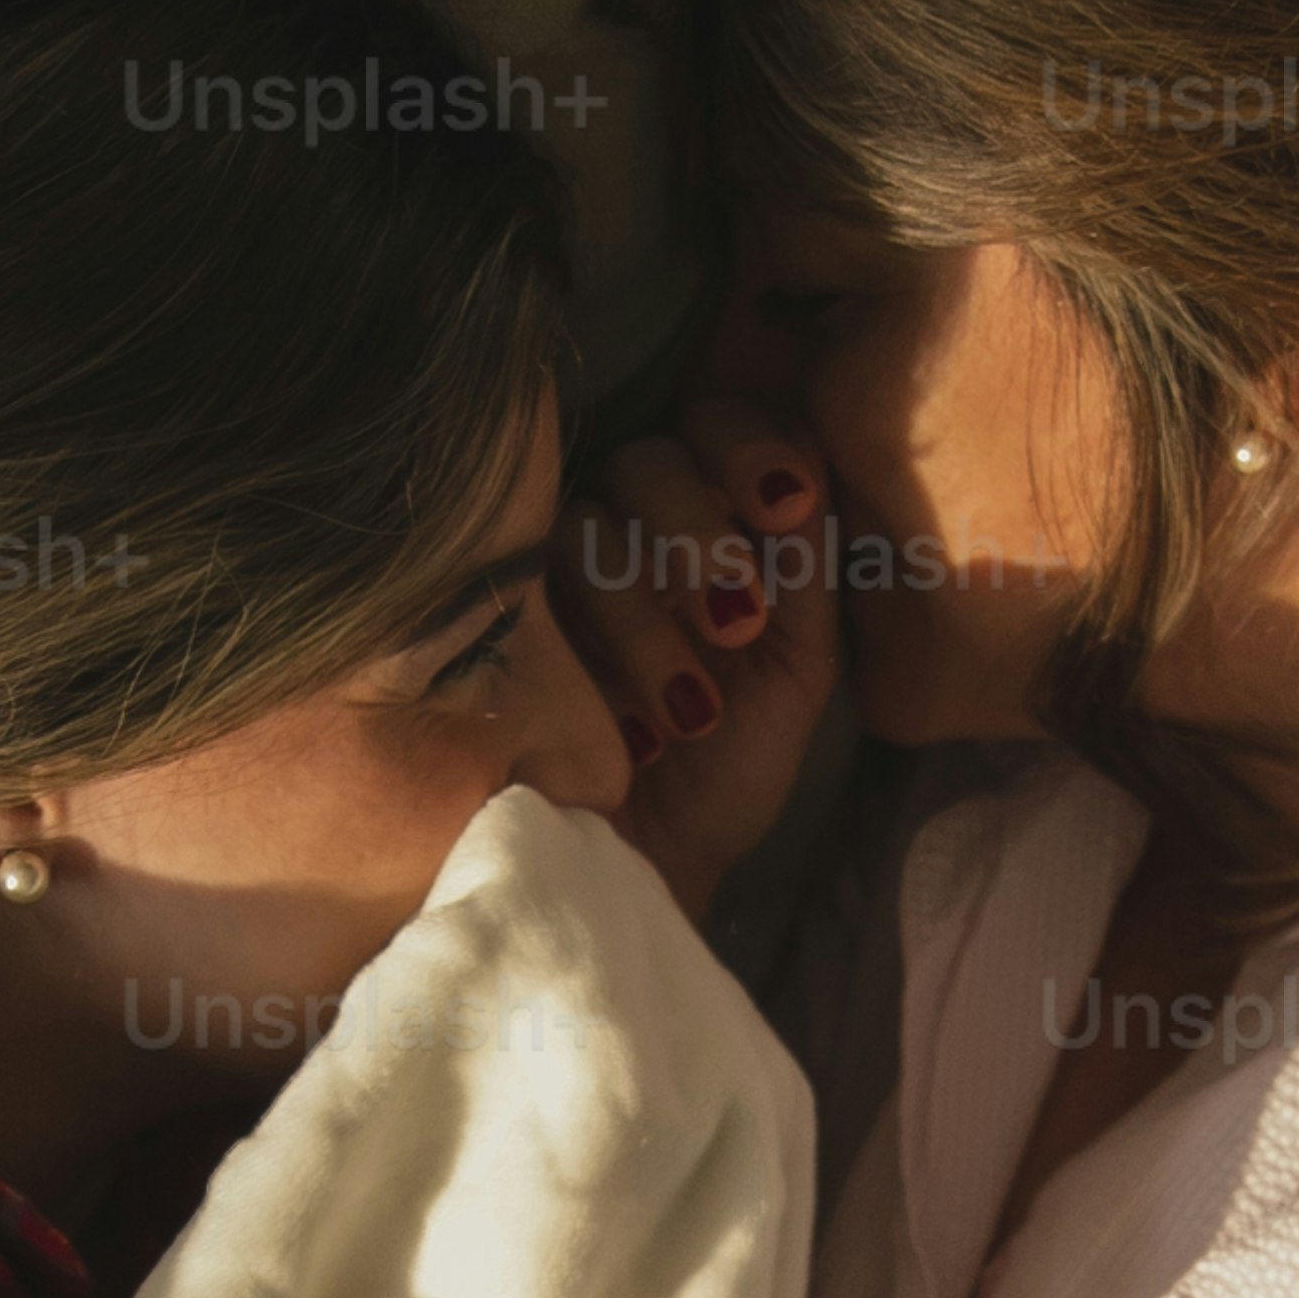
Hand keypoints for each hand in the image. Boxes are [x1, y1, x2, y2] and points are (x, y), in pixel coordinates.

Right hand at [548, 406, 842, 928]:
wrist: (646, 869)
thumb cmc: (722, 768)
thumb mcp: (792, 674)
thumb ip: (805, 578)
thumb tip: (809, 480)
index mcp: (706, 520)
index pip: (718, 428)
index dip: (749, 448)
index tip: (784, 506)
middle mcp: (625, 528)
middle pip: (646, 458)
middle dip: (695, 527)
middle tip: (734, 616)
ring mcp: (549, 570)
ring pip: (585, 526)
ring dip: (645, 617)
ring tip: (689, 712)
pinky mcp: (490, 624)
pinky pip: (520, 592)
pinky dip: (584, 658)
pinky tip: (627, 731)